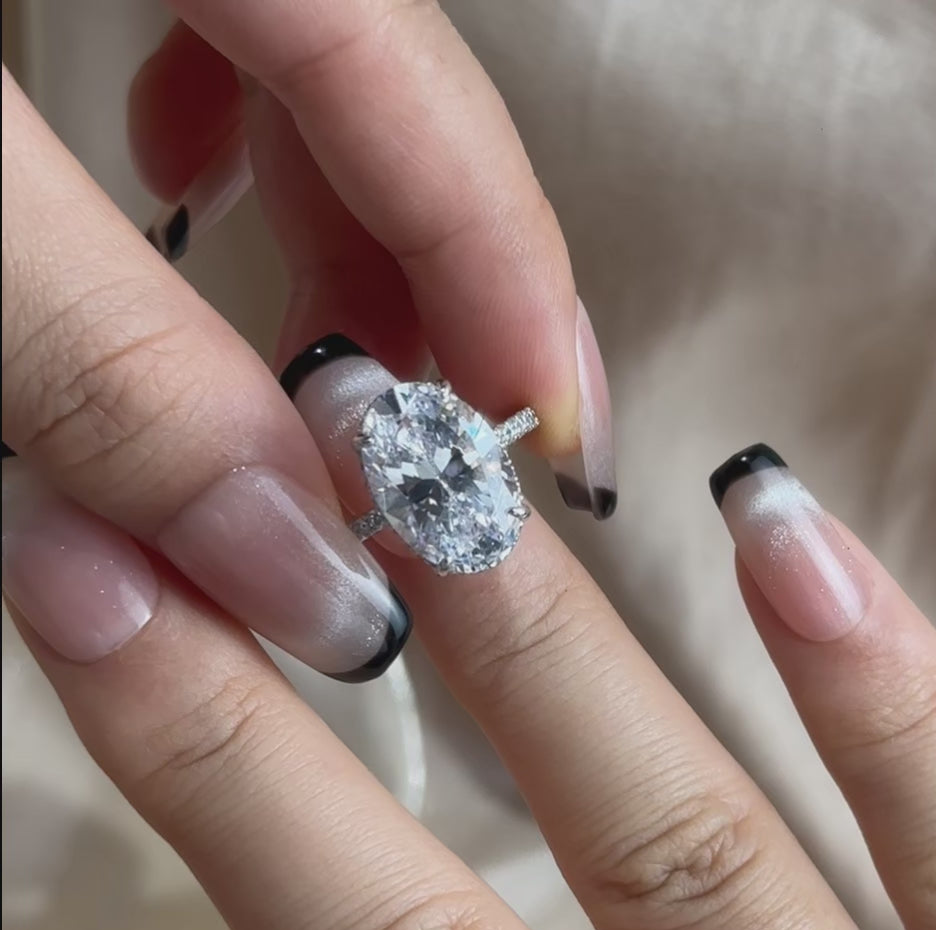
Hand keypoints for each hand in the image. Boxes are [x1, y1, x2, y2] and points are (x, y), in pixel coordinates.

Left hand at [2, 0, 613, 679]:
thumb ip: (106, 370)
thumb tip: (309, 583)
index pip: (409, 80)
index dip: (504, 274)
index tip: (543, 452)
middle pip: (392, 96)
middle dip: (419, 298)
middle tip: (406, 466)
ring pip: (320, 82)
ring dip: (330, 247)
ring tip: (312, 378)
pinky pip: (235, 43)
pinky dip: (237, 149)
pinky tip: (185, 191)